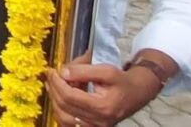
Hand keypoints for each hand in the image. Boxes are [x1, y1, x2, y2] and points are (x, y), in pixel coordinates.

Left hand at [45, 55, 161, 126]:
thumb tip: (62, 72)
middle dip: (54, 88)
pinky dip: (60, 110)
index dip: (57, 82)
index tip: (53, 70)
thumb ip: (83, 70)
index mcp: (103, 106)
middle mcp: (98, 120)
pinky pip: (69, 123)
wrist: (138, 92)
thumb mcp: (106, 70)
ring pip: (63, 117)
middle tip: (52, 75)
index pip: (70, 96)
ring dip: (55, 99)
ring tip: (54, 84)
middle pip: (65, 106)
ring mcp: (95, 126)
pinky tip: (59, 97)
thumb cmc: (122, 80)